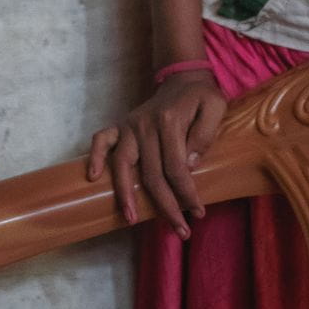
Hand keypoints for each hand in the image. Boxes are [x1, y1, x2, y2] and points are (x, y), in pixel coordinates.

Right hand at [85, 71, 227, 237]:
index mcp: (170, 121)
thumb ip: (205, 134)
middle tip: (180, 230)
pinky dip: (95, 156)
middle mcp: (145, 124)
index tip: (198, 213)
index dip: (187, 194)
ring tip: (130, 219)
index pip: (177, 168)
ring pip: (123, 164)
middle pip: (151, 174)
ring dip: (125, 194)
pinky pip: (101, 140)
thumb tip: (190, 165)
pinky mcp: (120, 125)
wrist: (183, 78)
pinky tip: (93, 177)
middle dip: (166, 206)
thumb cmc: (201, 97)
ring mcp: (130, 125)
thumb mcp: (215, 107)